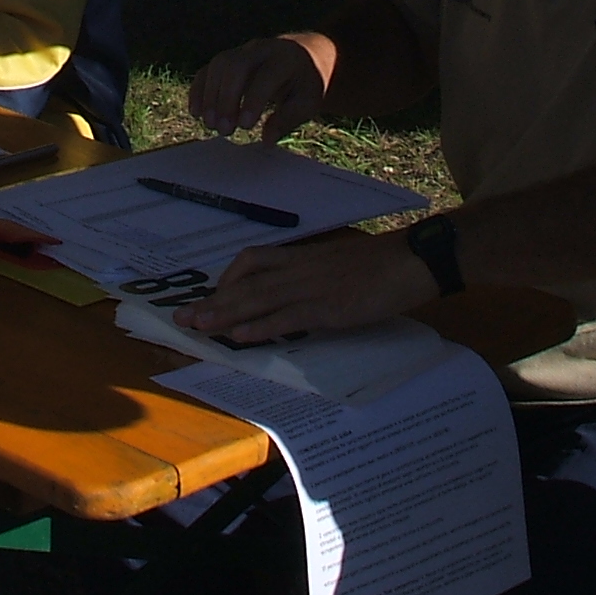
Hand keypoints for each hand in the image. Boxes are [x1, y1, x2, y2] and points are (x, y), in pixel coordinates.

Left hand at [177, 230, 435, 342]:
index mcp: (304, 257)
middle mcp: (300, 269)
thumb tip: (303, 291)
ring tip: (197, 327)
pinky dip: (260, 328)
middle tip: (182, 319)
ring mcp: (312, 288)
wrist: (413, 259)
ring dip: (224, 315)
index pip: (254, 260)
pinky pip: (286, 318)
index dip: (228, 278)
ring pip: (258, 300)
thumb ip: (318, 274)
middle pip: (246, 283)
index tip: (212, 294)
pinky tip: (240, 337)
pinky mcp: (328, 308)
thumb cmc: (384, 262)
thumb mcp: (342, 262)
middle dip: (212, 302)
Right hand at [190, 34, 329, 141]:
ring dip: (210, 95)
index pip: (265, 76)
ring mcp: (242, 51)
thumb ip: (288, 118)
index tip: (245, 126)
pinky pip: (208, 69)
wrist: (304, 55)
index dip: (253, 100)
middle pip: (235, 66)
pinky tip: (197, 112)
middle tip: (223, 129)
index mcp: (286, 58)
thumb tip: (266, 140)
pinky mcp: (229, 58)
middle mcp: (261, 49)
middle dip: (226, 98)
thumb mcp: (308, 101)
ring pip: (218, 65)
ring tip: (210, 125)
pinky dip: (199, 89)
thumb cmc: (306, 83)